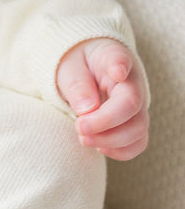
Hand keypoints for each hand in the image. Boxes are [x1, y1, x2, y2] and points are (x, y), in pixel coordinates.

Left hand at [56, 38, 148, 161]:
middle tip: (79, 127)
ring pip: (139, 128)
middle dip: (105, 123)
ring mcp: (137, 104)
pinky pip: (138, 142)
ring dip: (111, 141)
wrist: (86, 68)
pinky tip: (99, 148)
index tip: (117, 71)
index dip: (120, 66)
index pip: (120, 59)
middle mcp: (132, 81)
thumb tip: (87, 109)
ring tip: (84, 139)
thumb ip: (77, 85)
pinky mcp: (135, 122)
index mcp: (111, 58)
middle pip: (132, 105)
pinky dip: (120, 151)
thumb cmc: (77, 65)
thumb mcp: (69, 68)